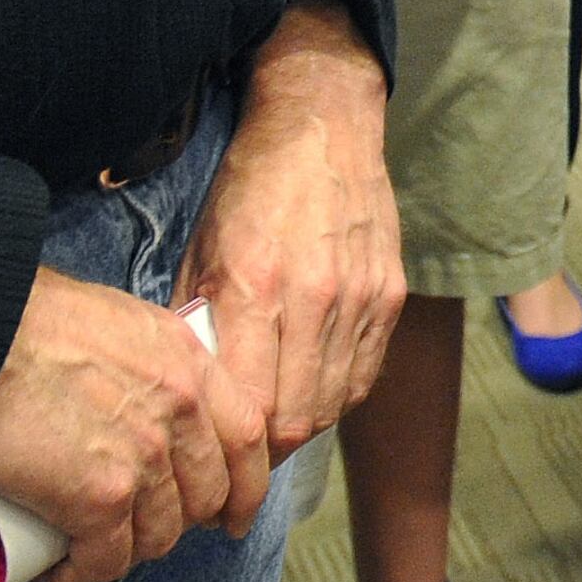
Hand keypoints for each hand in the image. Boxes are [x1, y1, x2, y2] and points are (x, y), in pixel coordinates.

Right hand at [0, 267, 267, 581]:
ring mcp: (143, 456)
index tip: (231, 511)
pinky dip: (83, 572)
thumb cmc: (36, 322)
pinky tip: (62, 567)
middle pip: (208, 494)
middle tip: (145, 528)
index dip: (245, 485)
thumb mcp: (126, 324)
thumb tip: (152, 405)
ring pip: (160, 534)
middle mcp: (179, 410)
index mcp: (190, 363)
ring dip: (129, 549)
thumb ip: (155, 365)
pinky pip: (107, 559)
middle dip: (181, 522)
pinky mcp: (99, 497)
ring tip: (93, 543)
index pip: (249, 437)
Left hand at [186, 1, 403, 458]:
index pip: (248, 409)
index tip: (214, 456)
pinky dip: (338, 393)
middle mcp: (312, 298)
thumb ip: (198, 322)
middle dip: (266, 449)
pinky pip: (365, 374)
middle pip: (296, 419)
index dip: (231, 447)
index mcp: (253, 286)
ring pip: (333, 404)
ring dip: (304, 423)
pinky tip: (315, 387)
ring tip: (277, 423)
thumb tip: (193, 391)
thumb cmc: (248, 187)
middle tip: (244, 453)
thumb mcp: (201, 248)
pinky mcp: (388, 293)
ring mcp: (358, 297)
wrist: (321, 126)